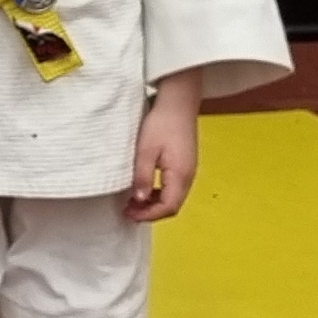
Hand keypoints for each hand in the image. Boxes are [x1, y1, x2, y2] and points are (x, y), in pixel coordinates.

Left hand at [127, 72, 203, 222]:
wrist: (178, 102)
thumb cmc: (162, 124)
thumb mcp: (146, 151)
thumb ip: (142, 176)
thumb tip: (139, 199)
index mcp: (180, 176)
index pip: (168, 207)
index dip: (149, 215)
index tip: (130, 215)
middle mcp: (189, 177)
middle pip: (172, 206)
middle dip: (150, 212)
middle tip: (128, 210)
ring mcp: (188, 170)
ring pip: (172, 197)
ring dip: (153, 203)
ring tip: (132, 201)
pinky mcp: (184, 164)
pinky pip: (173, 187)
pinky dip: (158, 192)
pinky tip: (144, 187)